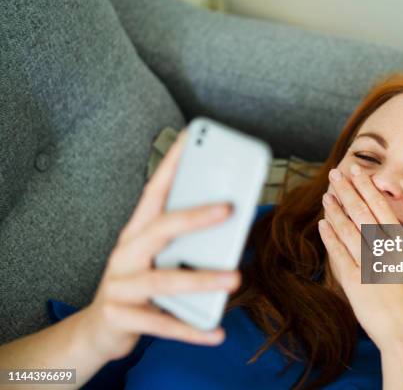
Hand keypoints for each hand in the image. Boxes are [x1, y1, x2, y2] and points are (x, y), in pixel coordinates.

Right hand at [79, 129, 240, 361]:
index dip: (170, 165)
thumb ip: (184, 242)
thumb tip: (232, 225)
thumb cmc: (138, 284)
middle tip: (229, 208)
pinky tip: (217, 331)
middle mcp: (124, 254)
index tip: (189, 139)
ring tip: (235, 279)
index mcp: (136, 233)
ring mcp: (119, 286)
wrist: (99, 330)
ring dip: (201, 279)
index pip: (153, 192)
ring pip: (163, 280)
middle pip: (159, 229)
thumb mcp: (156, 258)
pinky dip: (191, 329)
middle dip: (194, 217)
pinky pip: (161, 325)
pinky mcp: (121, 318)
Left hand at [318, 165, 402, 349]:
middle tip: (335, 173)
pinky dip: (330, 238)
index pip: (382, 209)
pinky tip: (323, 224)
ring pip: (348, 231)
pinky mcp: (354, 283)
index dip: (367, 188)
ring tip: (326, 195)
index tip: (357, 172)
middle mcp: (386, 251)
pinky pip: (339, 255)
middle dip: (347, 191)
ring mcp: (369, 266)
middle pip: (362, 213)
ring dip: (335, 211)